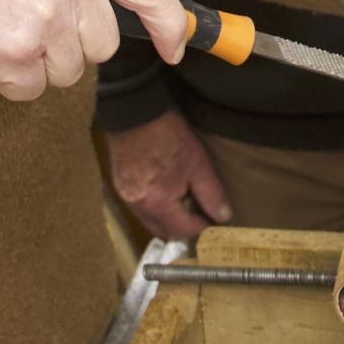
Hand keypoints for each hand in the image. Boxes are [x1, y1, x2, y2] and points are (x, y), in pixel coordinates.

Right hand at [0, 0, 186, 101]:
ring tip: (5, 24)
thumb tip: (128, 8)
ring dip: (39, 61)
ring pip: (68, 71)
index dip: (169, 24)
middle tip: (31, 17)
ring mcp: (46, 15)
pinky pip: (31, 88)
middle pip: (102, 44)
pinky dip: (11, 78)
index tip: (175, 46)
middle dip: (72, 43)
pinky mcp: (17, 51)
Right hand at [103, 111, 230, 240]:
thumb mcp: (198, 164)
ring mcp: (126, 197)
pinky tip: (164, 192)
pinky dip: (154, 206)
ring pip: (150, 220)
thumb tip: (223, 217)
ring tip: (184, 204)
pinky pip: (140, 207)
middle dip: (182, 228)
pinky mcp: (120, 185)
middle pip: (163, 231)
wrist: (136, 113)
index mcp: (158, 205)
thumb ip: (211, 194)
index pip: (183, 231)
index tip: (213, 221)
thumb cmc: (169, 137)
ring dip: (167, 218)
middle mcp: (139, 207)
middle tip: (199, 216)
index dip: (201, 228)